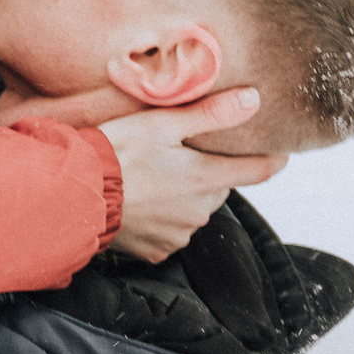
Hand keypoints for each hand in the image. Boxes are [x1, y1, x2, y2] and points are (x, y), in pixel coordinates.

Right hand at [99, 88, 284, 261]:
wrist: (73, 197)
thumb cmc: (115, 153)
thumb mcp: (161, 123)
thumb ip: (211, 114)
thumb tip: (254, 101)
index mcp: (206, 179)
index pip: (259, 171)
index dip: (272, 158)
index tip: (279, 150)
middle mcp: (200, 213)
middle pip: (219, 188)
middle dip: (207, 172)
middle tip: (179, 153)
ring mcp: (178, 235)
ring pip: (195, 210)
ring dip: (183, 195)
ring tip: (151, 176)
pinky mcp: (157, 251)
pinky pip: (171, 231)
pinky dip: (162, 217)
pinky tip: (140, 201)